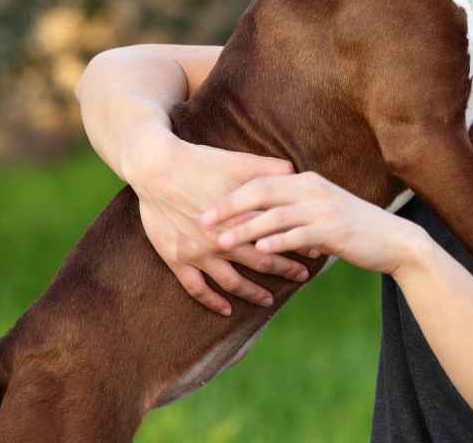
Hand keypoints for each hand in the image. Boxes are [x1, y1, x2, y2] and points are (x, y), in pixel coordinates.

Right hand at [124, 126, 311, 314]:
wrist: (157, 168)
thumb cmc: (202, 162)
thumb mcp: (241, 161)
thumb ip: (272, 170)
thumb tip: (297, 174)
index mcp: (242, 218)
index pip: (278, 237)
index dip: (299, 244)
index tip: (314, 250)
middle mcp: (222, 240)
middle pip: (262, 261)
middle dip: (286, 270)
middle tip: (303, 276)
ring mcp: (199, 253)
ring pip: (232, 282)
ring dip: (253, 292)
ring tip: (269, 299)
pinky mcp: (177, 259)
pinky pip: (196, 288)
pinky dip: (212, 302)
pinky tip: (226, 310)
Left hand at [205, 173, 426, 277]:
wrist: (396, 241)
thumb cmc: (356, 229)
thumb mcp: (323, 213)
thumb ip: (296, 212)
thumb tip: (262, 220)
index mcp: (309, 182)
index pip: (262, 181)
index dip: (232, 194)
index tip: (206, 208)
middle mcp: (314, 190)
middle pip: (263, 192)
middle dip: (230, 207)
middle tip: (203, 221)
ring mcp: (325, 209)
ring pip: (276, 215)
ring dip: (245, 228)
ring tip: (221, 242)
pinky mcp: (335, 230)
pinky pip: (300, 235)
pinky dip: (277, 242)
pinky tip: (260, 251)